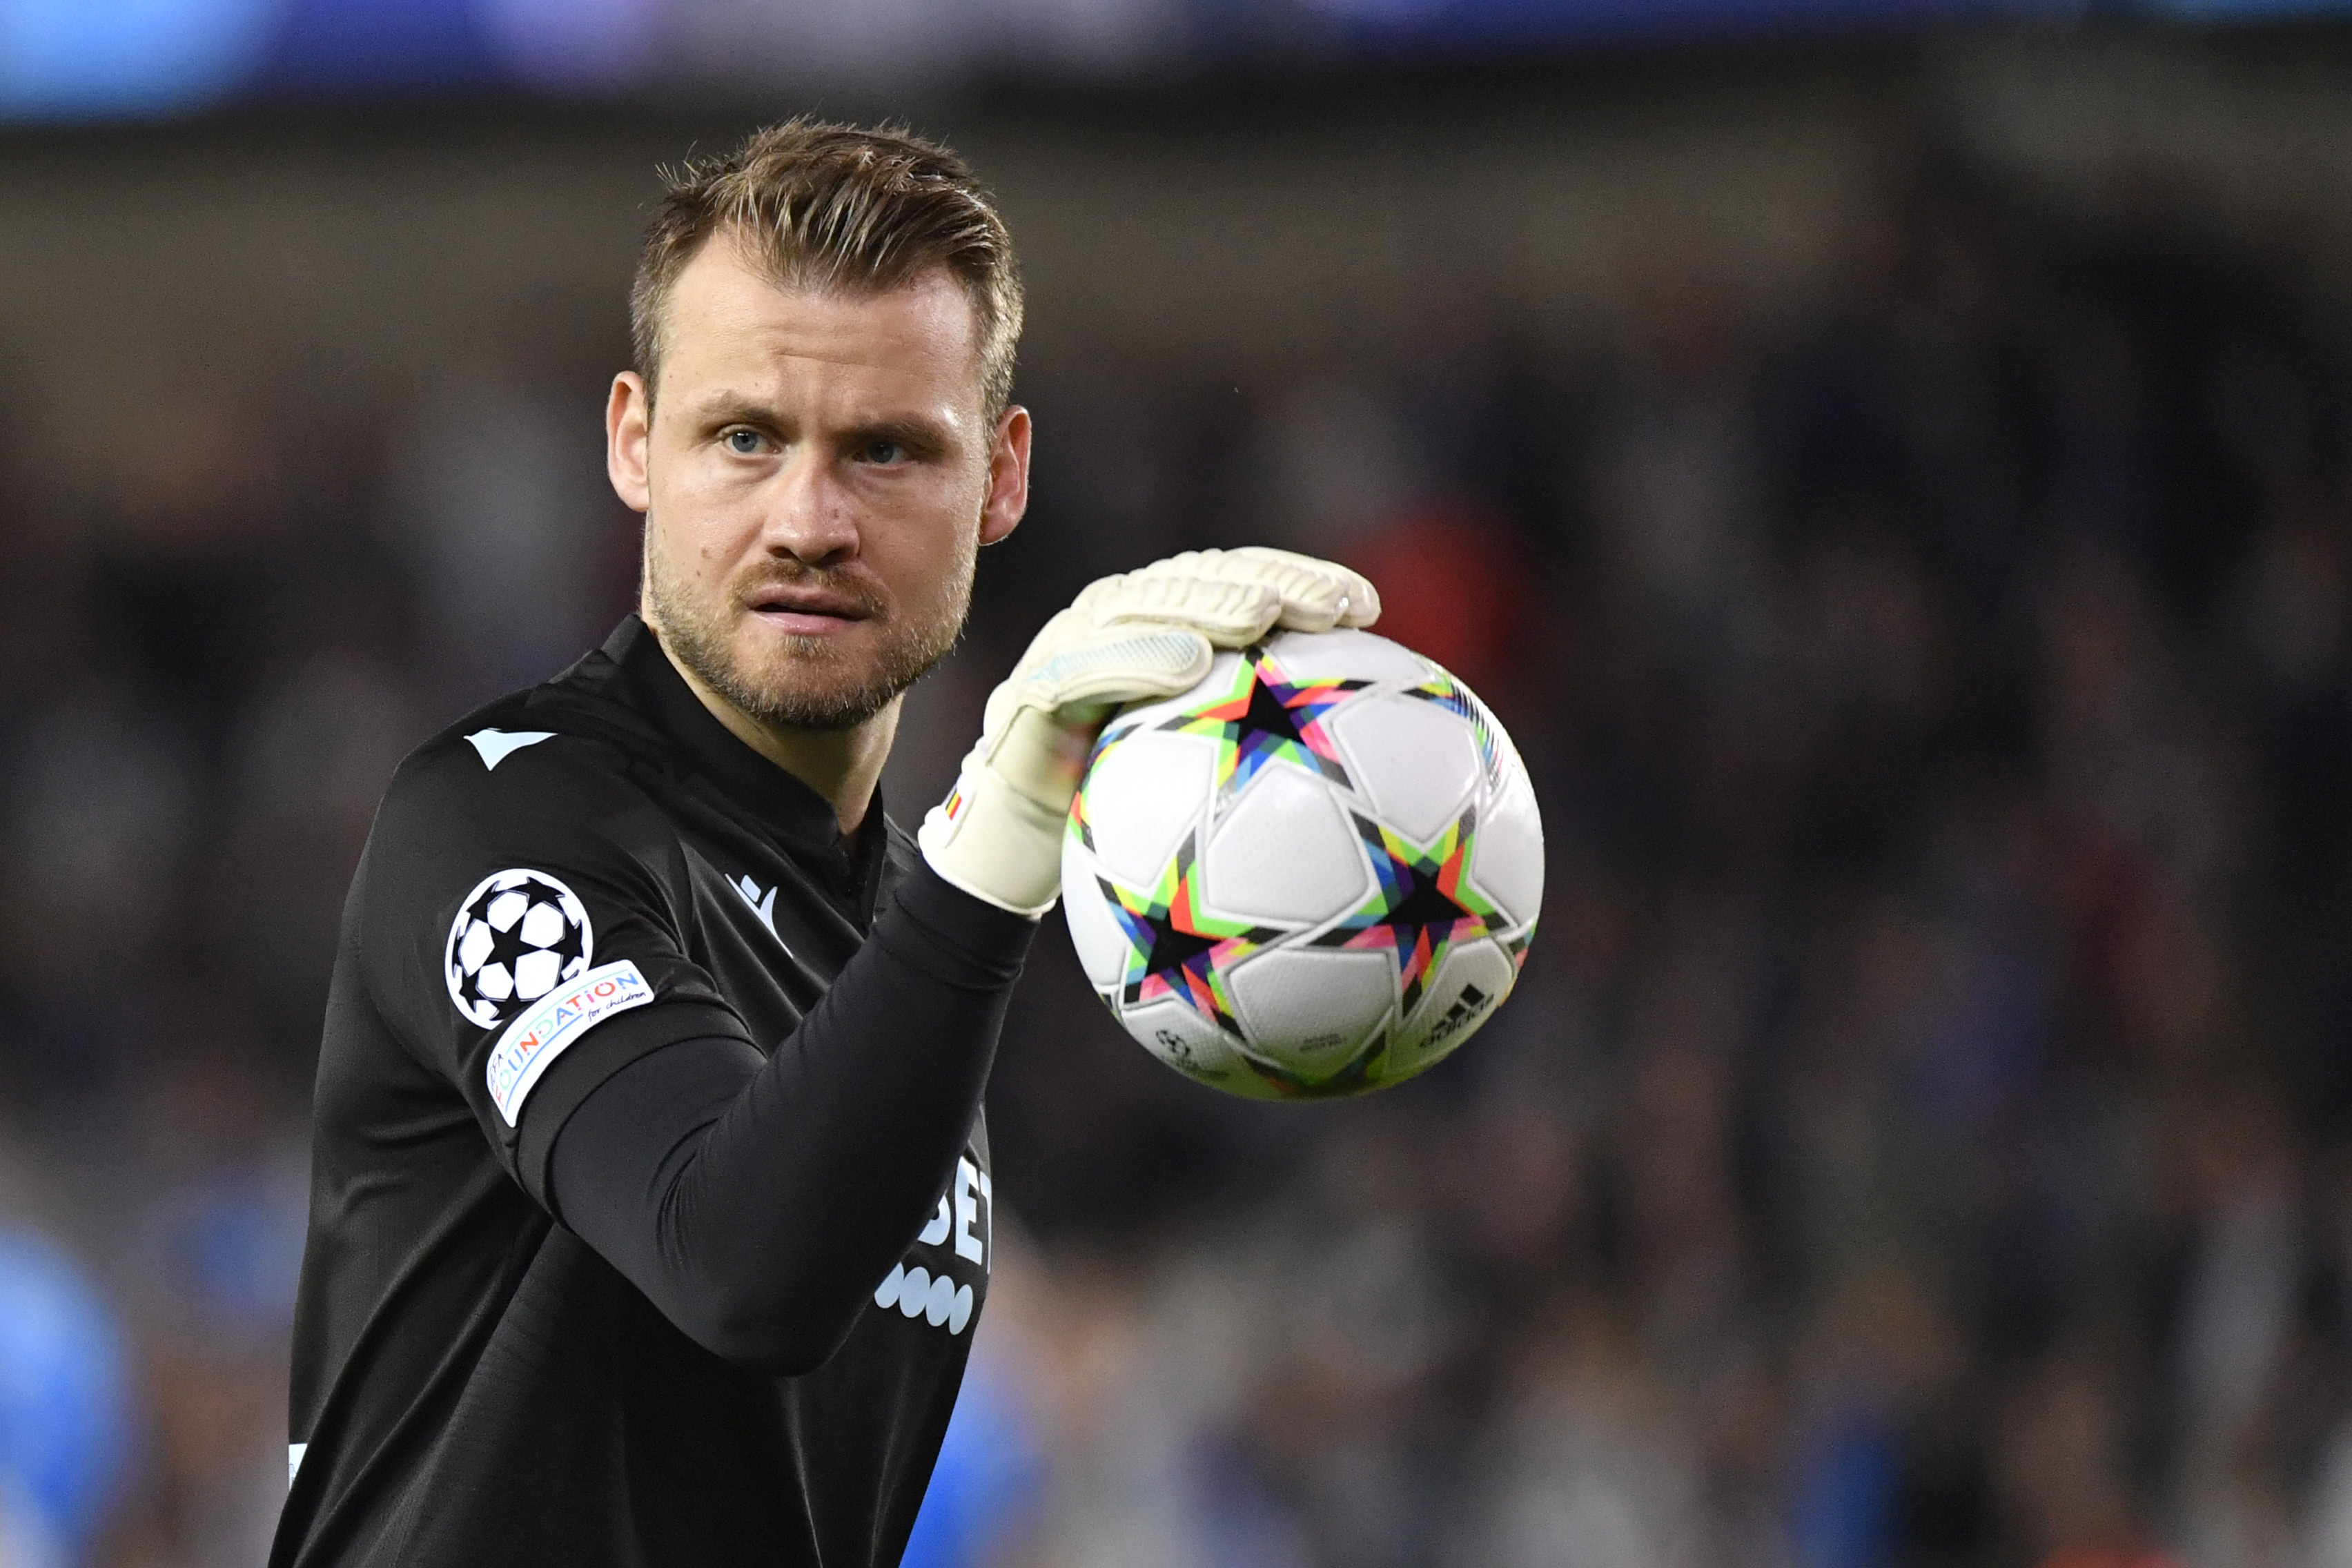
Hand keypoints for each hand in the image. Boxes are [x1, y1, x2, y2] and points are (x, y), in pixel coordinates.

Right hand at [918, 548, 1380, 914]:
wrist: (1015, 845)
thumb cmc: (1116, 809)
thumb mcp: (1195, 770)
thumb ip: (1254, 739)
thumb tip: (1362, 762)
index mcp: (1162, 623)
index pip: (1239, 580)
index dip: (1301, 578)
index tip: (1368, 607)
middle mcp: (1116, 618)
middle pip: (1200, 579)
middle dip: (1268, 581)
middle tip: (1327, 606)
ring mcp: (1070, 644)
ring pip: (1145, 604)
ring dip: (1207, 604)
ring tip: (1261, 617)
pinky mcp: (1033, 687)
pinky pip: (1087, 663)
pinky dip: (1138, 657)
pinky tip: (1190, 665)